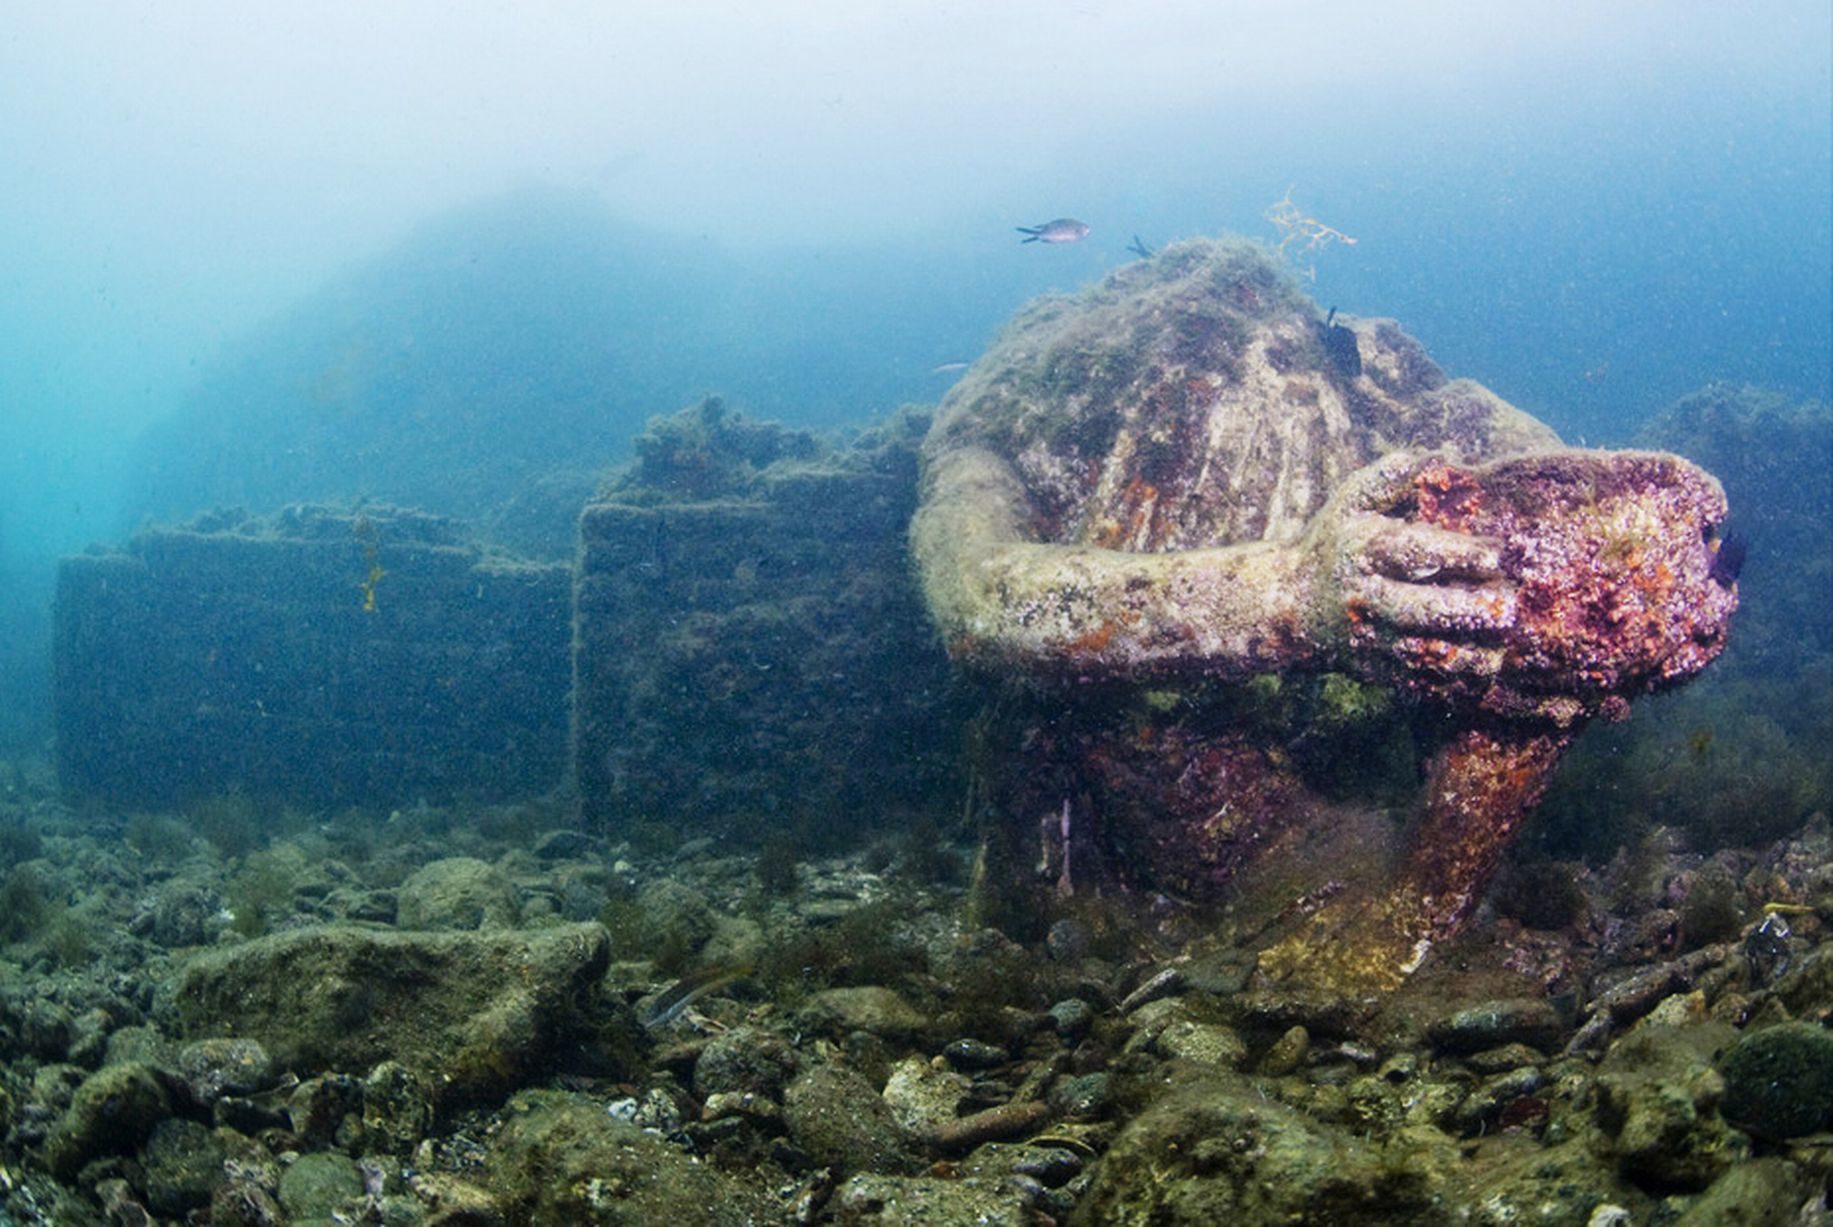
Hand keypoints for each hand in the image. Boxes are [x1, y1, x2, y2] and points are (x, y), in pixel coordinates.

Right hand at [1304, 453, 1515, 681]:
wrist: (1291, 605)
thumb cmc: (1334, 544)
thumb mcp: (1351, 501)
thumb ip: (1391, 476)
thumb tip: (1439, 455)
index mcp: (1363, 552)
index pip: (1411, 552)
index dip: (1455, 553)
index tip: (1496, 554)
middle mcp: (1364, 597)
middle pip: (1417, 610)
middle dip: (1466, 611)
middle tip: (1510, 606)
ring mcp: (1369, 638)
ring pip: (1420, 652)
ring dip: (1466, 654)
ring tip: (1504, 649)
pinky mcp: (1375, 668)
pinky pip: (1417, 681)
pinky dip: (1451, 683)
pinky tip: (1484, 674)